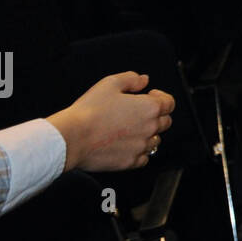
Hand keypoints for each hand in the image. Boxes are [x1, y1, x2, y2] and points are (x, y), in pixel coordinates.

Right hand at [46, 72, 174, 171]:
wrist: (72, 137)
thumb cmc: (89, 111)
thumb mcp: (110, 83)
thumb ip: (131, 78)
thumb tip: (143, 79)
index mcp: (149, 108)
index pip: (170, 103)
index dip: (161, 97)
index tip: (150, 96)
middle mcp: (150, 128)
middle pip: (165, 122)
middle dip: (156, 115)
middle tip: (139, 112)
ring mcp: (141, 147)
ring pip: (156, 140)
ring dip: (148, 134)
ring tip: (131, 129)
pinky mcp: (130, 162)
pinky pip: (144, 158)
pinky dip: (139, 152)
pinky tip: (127, 145)